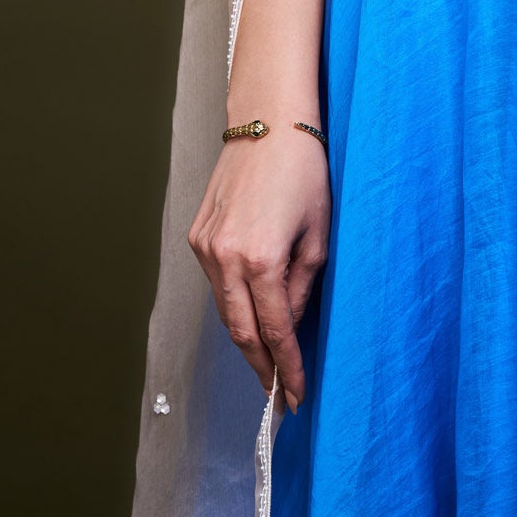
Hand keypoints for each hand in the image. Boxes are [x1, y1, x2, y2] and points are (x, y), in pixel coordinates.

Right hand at [188, 129, 330, 409]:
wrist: (267, 121)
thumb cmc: (303, 170)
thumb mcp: (318, 234)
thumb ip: (302, 286)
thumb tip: (288, 322)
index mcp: (261, 258)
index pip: (274, 331)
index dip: (286, 368)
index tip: (294, 395)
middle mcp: (225, 257)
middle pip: (241, 331)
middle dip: (261, 366)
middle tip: (278, 392)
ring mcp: (205, 247)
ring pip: (225, 310)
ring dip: (247, 336)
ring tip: (269, 360)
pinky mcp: (197, 235)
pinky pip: (215, 283)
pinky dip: (234, 302)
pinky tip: (252, 313)